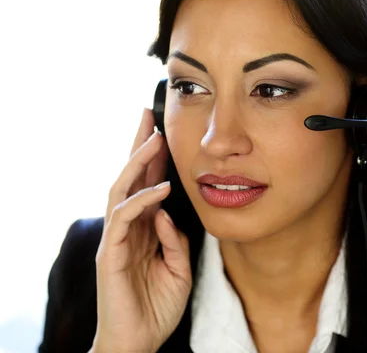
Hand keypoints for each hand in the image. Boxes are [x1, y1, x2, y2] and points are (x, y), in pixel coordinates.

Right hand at [92, 108, 191, 352]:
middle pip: (129, 179)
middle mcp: (127, 230)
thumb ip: (174, 240)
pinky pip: (124, 220)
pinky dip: (142, 200)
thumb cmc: (157, 307)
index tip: (163, 131)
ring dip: (137, 163)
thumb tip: (169, 211)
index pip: (145, 186)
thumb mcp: (178, 269)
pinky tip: (162, 188)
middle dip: (138, 146)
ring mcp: (116, 240)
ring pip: (121, 191)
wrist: (139, 343)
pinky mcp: (109, 255)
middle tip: (148, 114)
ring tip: (154, 138)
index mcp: (143, 231)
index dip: (152, 159)